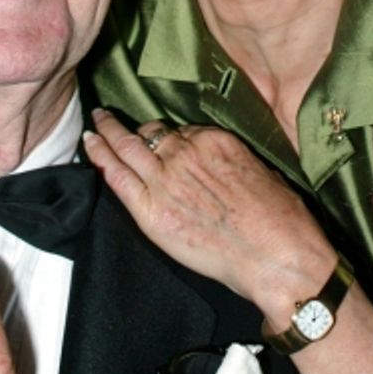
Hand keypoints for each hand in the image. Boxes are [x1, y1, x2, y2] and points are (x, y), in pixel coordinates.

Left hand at [82, 110, 335, 313]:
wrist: (277, 256)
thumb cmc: (282, 221)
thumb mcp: (261, 171)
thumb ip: (231, 162)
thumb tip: (219, 168)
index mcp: (215, 140)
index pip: (182, 131)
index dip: (168, 138)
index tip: (160, 142)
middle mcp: (186, 153)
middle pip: (150, 133)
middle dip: (128, 125)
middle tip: (110, 116)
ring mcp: (166, 179)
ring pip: (127, 146)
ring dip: (108, 132)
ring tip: (96, 124)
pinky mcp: (151, 209)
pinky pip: (118, 175)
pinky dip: (100, 157)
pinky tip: (90, 145)